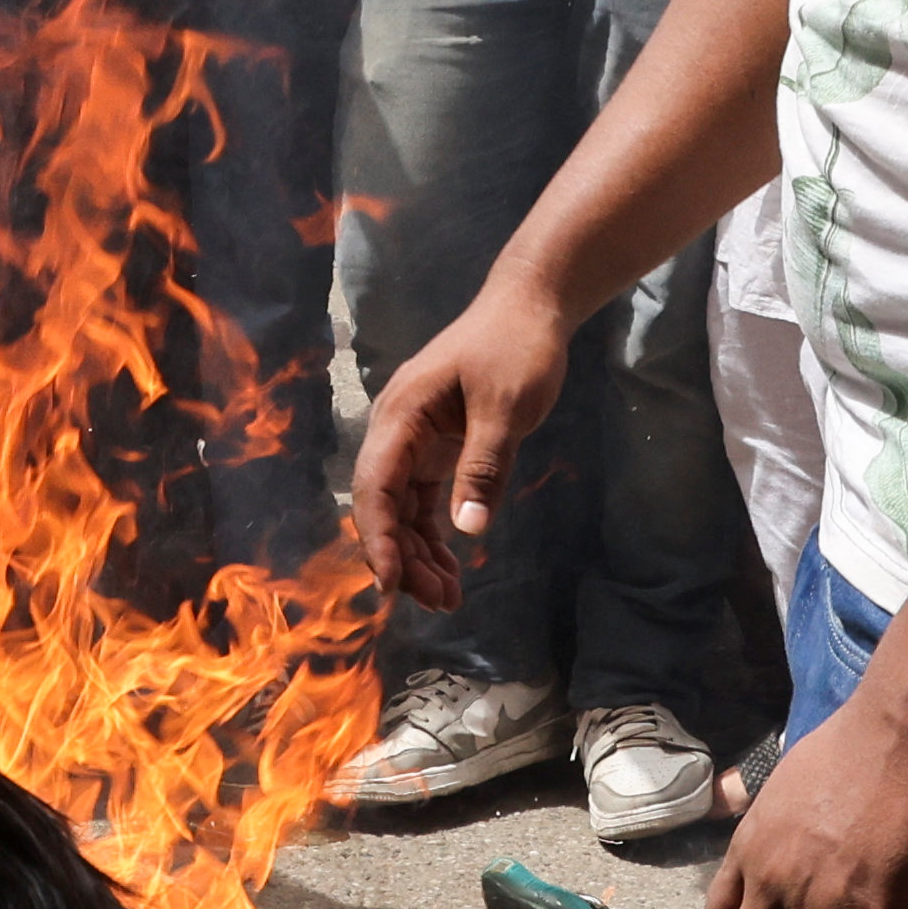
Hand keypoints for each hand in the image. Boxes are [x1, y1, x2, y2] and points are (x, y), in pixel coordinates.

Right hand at [348, 283, 576, 611]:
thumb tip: (468, 530)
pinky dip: (435, 532)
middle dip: (404, 557)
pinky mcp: (437, 446)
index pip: (376, 487)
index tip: (391, 586)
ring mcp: (416, 439)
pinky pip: (424, 499)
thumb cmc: (517, 347)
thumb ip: (485, 467)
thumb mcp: (506, 408)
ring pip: (403, 508)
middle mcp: (398, 430)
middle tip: (440, 602)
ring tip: (447, 597)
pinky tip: (450, 564)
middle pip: (386, 506)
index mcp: (402, 414)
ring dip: (419, 552)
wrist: (531, 307)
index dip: (379, 540)